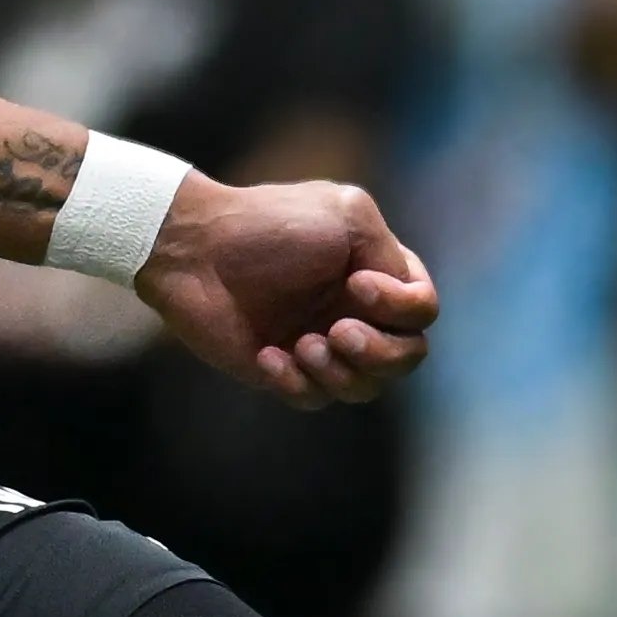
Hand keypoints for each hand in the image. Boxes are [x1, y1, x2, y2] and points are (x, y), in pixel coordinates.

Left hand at [133, 175, 436, 404]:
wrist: (194, 251)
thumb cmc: (268, 225)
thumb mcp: (348, 216)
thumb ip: (390, 257)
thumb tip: (393, 306)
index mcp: (375, 272)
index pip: (422, 310)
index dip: (401, 307)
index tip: (356, 284)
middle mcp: (355, 310)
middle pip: (407, 357)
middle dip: (380, 353)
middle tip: (338, 331)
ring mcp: (321, 342)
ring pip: (367, 387)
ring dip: (342, 373)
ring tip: (302, 346)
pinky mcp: (284, 370)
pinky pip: (315, 400)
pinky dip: (296, 383)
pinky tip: (266, 355)